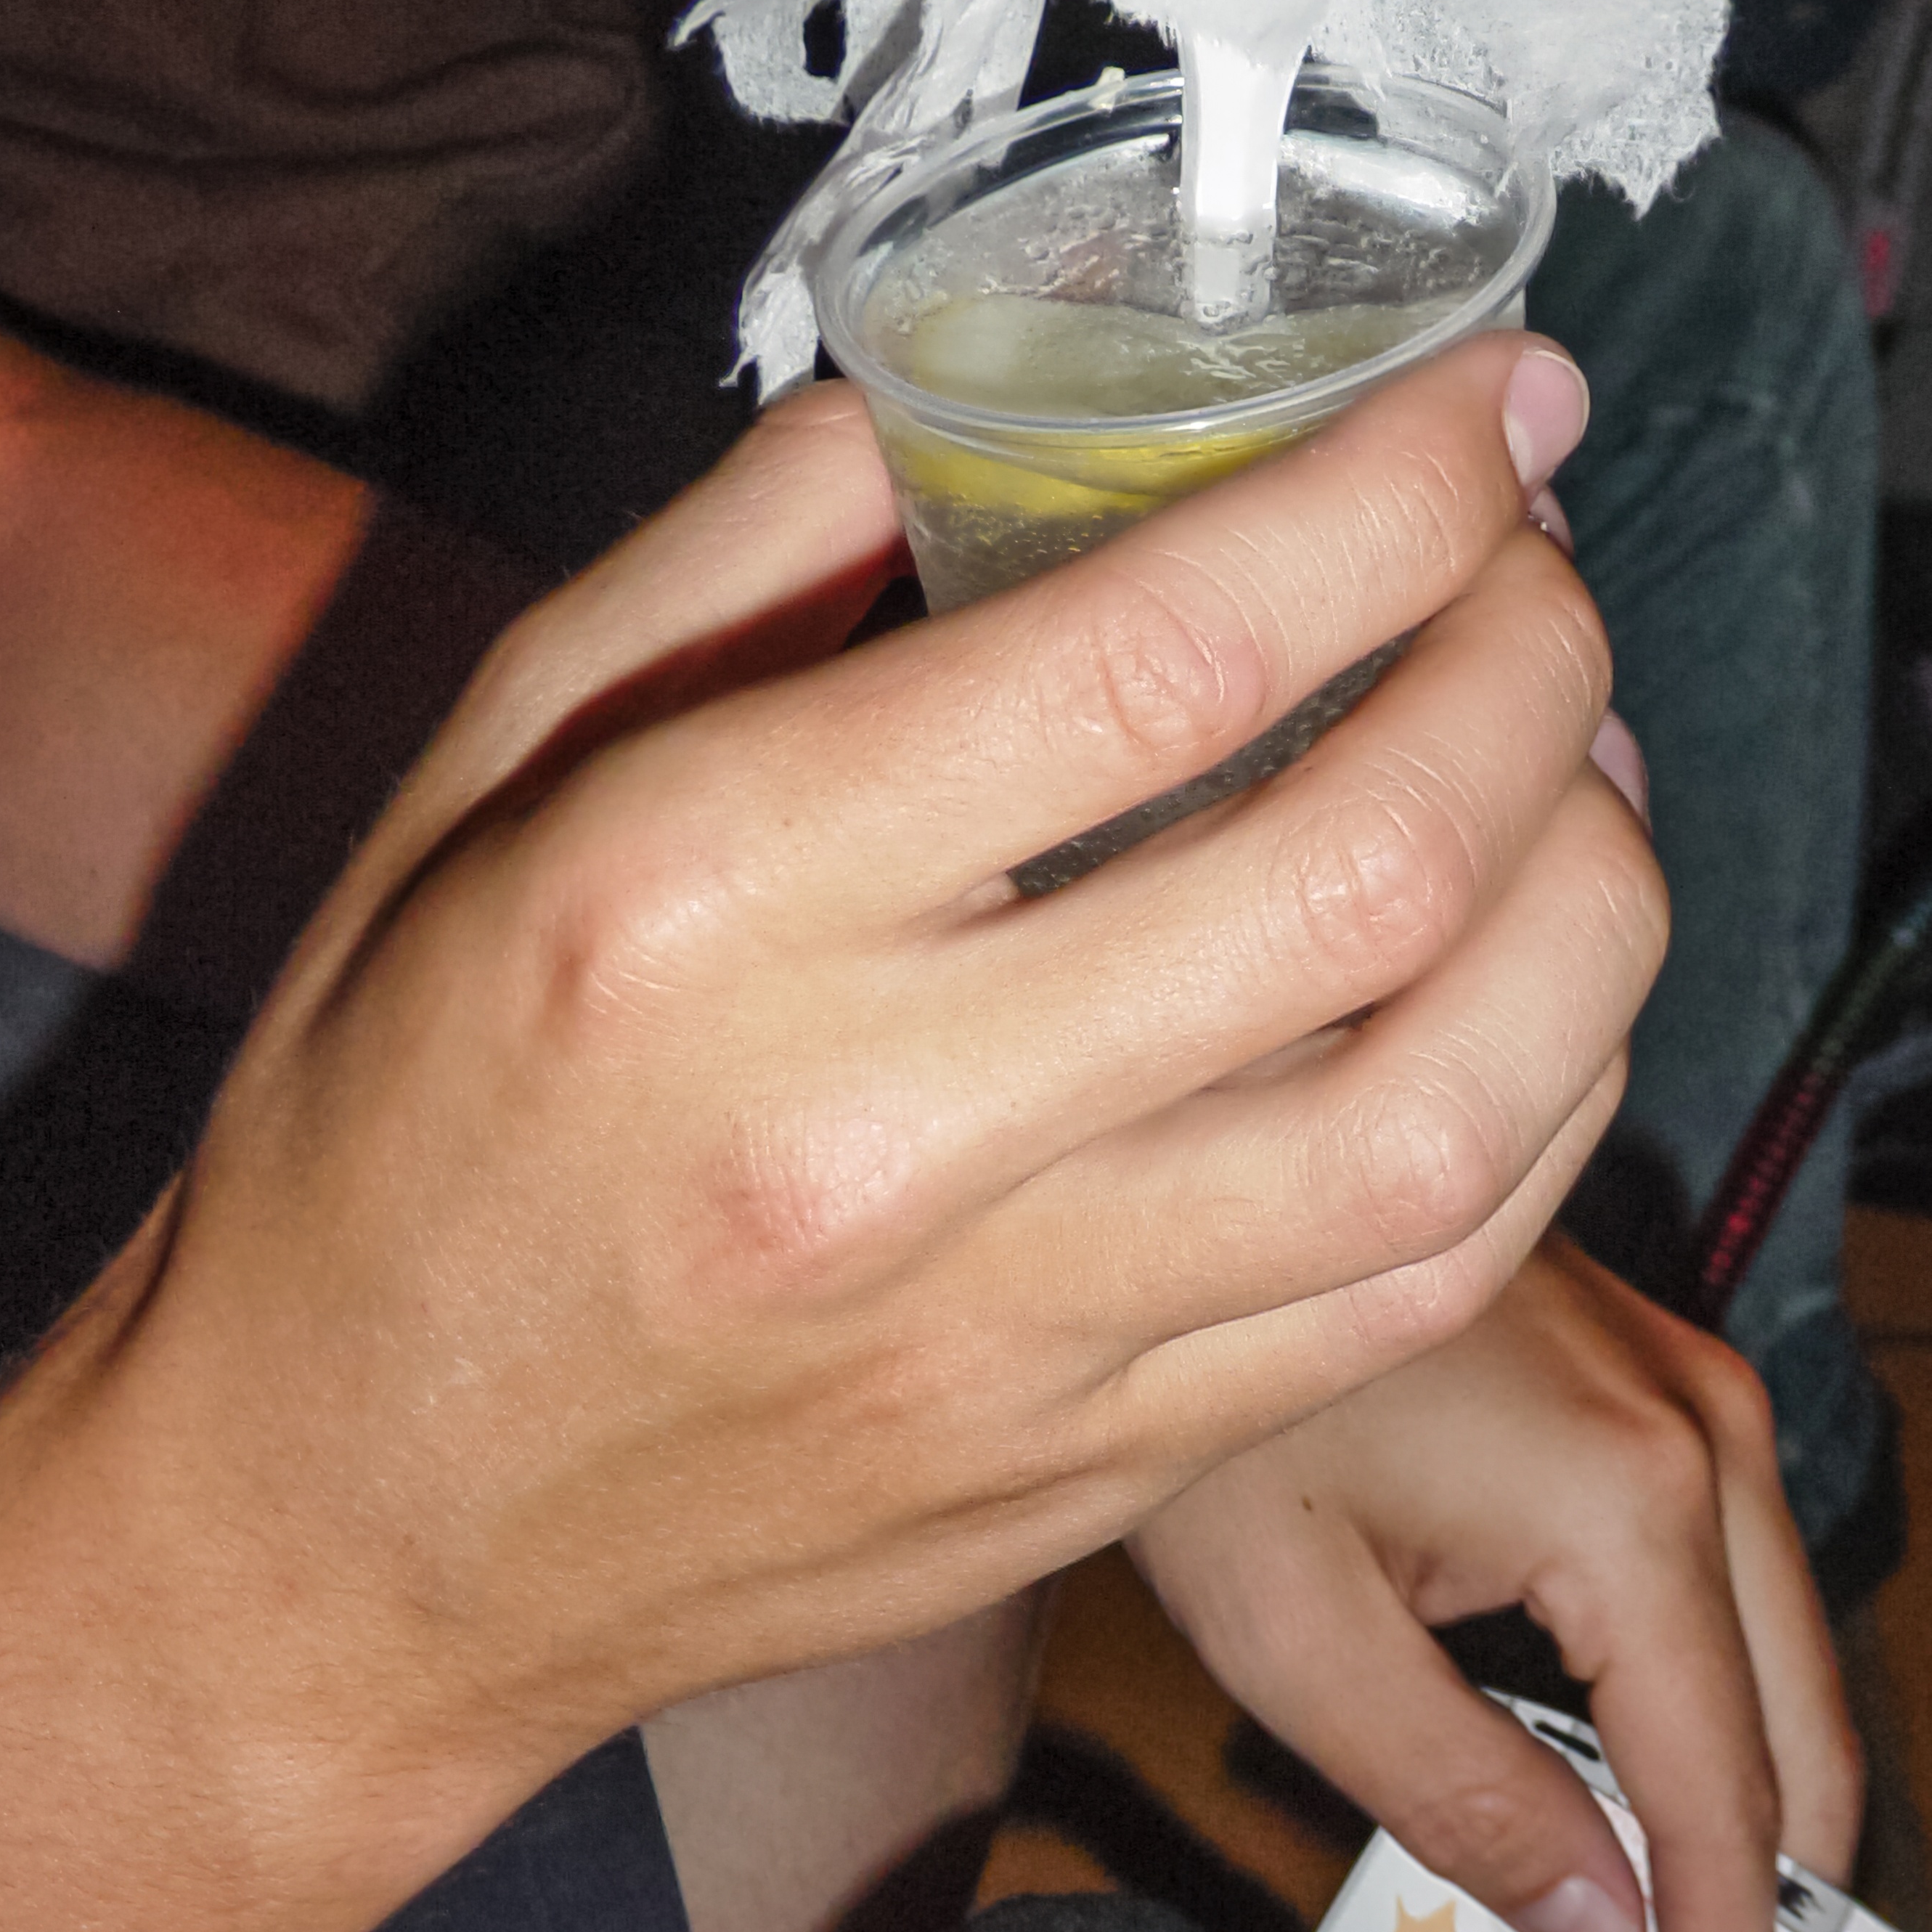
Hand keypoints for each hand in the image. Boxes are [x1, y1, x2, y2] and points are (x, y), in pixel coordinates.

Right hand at [91, 337, 1663, 1822]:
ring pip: (1456, 1104)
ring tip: (1585, 759)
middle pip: (1363, 861)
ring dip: (1595, 889)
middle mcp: (881, 1127)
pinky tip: (1543, 977)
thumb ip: (740, 554)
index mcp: (709, 897)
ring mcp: (1013, 1330)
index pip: (1166, 654)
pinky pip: (1424, 1284)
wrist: (336, 1536)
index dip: (1394, 496)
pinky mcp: (1097, 1470)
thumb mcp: (489, 763)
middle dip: (1533, 660)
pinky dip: (1549, 1097)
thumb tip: (976, 395)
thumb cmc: (395, 1106)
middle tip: (1539, 563)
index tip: (1498, 400)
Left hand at [1127, 1239, 1860, 1931]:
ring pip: (1785, 1651)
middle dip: (1773, 1919)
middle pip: (1800, 1734)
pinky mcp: (1657, 1372)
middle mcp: (1706, 1433)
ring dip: (1752, 1810)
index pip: (1728, 1805)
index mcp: (1634, 1505)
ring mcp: (1693, 1388)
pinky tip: (1647, 1794)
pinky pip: (1735, 1573)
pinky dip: (1717, 1703)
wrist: (1201, 1169)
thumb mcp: (1298, 1637)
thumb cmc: (1210, 1404)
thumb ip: (1465, 1799)